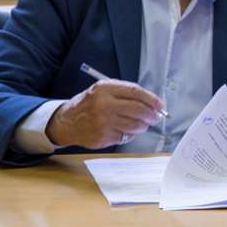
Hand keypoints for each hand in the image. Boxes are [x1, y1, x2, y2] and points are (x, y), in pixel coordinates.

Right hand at [46, 80, 163, 148]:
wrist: (66, 122)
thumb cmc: (90, 104)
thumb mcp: (103, 90)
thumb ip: (126, 93)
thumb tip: (153, 103)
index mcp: (105, 88)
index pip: (136, 92)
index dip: (152, 99)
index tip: (160, 105)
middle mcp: (104, 104)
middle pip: (138, 110)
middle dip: (152, 115)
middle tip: (156, 117)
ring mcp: (103, 122)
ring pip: (135, 125)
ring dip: (143, 126)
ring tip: (141, 124)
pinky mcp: (103, 137)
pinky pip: (126, 136)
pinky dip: (130, 134)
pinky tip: (124, 129)